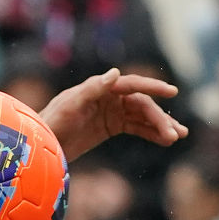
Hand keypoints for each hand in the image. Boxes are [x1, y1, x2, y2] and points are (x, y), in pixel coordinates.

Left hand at [37, 68, 188, 160]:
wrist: (42, 145)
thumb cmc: (52, 123)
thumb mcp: (70, 106)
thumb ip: (92, 89)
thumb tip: (116, 73)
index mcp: (100, 88)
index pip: (132, 85)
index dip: (153, 87)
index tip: (172, 92)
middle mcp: (108, 96)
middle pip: (141, 104)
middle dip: (160, 118)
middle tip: (175, 134)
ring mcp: (111, 111)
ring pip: (142, 116)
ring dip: (160, 126)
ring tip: (177, 138)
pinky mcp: (110, 126)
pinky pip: (135, 128)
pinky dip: (150, 133)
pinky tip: (164, 141)